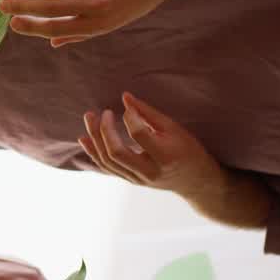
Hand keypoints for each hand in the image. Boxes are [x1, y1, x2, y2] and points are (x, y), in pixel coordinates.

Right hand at [0, 0, 170, 46]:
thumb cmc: (133, 0)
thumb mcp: (112, 22)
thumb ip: (81, 32)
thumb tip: (53, 43)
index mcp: (97, 23)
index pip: (56, 28)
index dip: (32, 27)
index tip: (12, 24)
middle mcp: (95, 3)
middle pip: (49, 6)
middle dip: (21, 7)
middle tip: (1, 5)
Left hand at [79, 92, 223, 197]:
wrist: (195, 181)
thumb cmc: (188, 149)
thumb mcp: (174, 128)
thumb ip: (149, 113)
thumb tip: (125, 98)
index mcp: (165, 156)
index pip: (139, 135)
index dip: (130, 117)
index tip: (129, 107)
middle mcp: (149, 171)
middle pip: (116, 152)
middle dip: (104, 130)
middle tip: (103, 112)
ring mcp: (138, 179)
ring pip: (108, 162)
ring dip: (95, 139)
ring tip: (89, 117)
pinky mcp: (131, 181)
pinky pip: (108, 169)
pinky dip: (94, 153)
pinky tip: (84, 139)